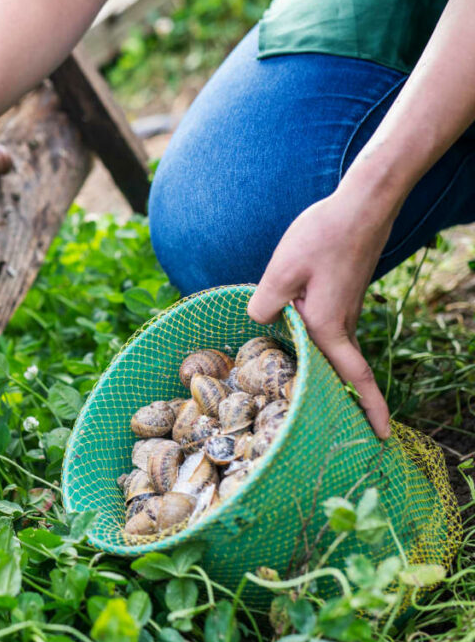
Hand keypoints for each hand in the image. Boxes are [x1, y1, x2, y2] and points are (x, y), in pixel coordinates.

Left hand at [246, 192, 393, 438]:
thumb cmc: (323, 234)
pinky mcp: (343, 296)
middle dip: (345, 401)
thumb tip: (259, 321)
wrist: (361, 205)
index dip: (371, 408)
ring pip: (333, 348)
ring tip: (304, 392)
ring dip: (326, 371)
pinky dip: (319, 344)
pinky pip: (331, 329)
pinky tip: (296, 338)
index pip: (355, 378)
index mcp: (327, 324)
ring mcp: (346, 309)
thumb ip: (266, 302)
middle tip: (338, 429)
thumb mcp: (282, 268)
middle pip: (341, 371)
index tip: (382, 436)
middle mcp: (341, 322)